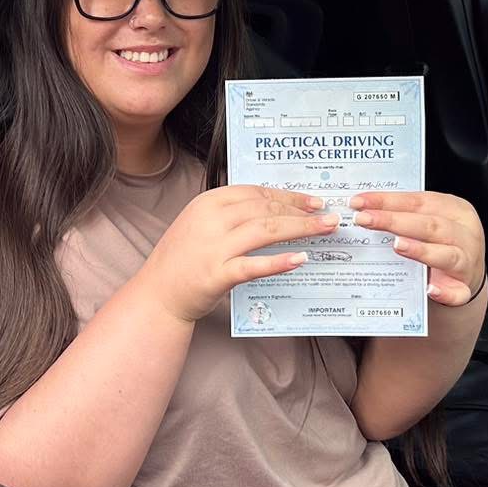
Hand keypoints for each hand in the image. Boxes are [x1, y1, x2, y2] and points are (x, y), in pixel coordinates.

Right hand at [135, 185, 337, 323]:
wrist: (158, 293)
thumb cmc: (183, 259)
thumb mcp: (202, 224)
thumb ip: (232, 214)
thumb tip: (274, 210)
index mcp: (209, 202)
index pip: (257, 193)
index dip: (289, 196)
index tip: (313, 201)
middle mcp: (212, 220)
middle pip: (266, 209)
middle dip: (302, 211)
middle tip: (329, 216)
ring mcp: (214, 247)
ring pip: (265, 231)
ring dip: (300, 228)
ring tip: (324, 230)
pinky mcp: (217, 274)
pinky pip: (254, 265)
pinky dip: (279, 261)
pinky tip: (300, 259)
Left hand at [349, 191, 486, 306]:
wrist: (467, 274)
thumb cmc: (441, 241)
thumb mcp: (429, 220)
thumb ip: (404, 215)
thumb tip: (363, 210)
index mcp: (454, 209)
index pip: (417, 201)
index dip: (387, 201)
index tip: (358, 202)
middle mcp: (464, 234)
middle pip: (429, 225)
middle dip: (394, 221)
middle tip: (364, 220)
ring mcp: (467, 262)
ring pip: (446, 255)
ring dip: (421, 250)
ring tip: (397, 246)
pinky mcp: (464, 289)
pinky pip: (457, 292)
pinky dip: (444, 292)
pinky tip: (430, 290)